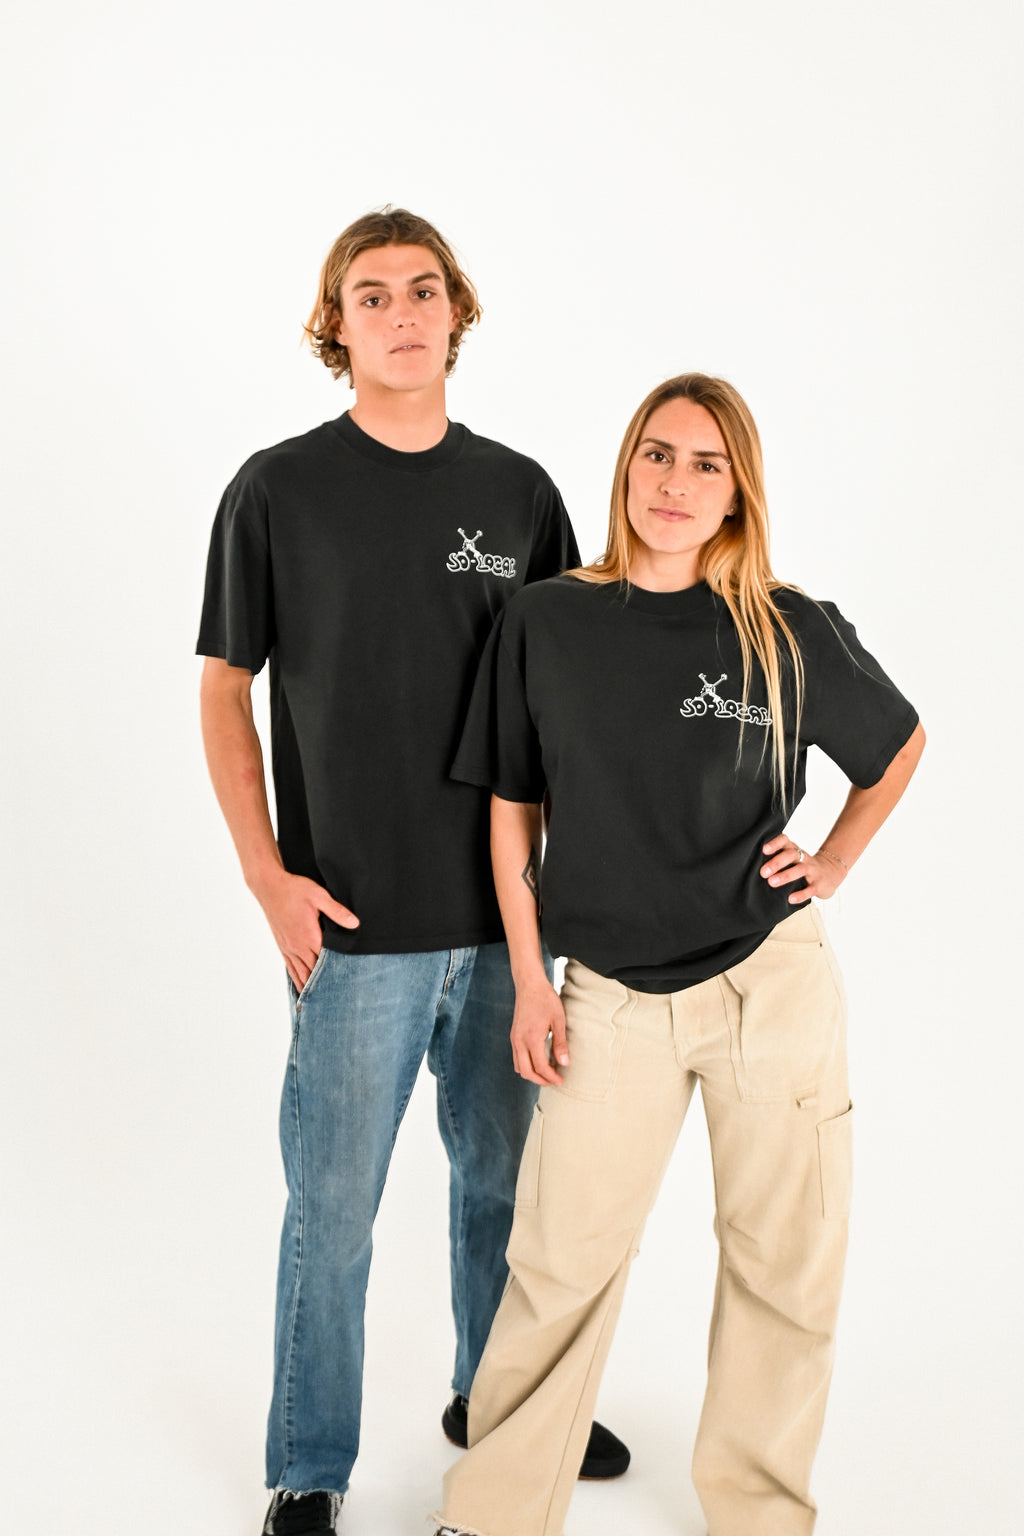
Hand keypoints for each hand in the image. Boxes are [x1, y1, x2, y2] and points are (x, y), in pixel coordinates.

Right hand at [252, 868, 358, 990]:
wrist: (269, 886)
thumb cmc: (294, 889)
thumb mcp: (319, 896)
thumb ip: (337, 911)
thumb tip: (355, 923)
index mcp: (310, 937)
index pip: (326, 962)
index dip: (336, 975)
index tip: (347, 987)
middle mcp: (298, 947)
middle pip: (314, 973)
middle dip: (325, 986)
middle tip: (337, 1002)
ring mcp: (289, 948)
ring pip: (301, 974)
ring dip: (311, 988)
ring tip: (320, 1004)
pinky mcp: (282, 946)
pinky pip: (290, 968)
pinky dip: (297, 980)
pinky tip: (302, 989)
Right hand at [510, 978, 569, 1086]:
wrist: (529, 985)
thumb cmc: (546, 999)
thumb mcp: (558, 1020)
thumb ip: (560, 1043)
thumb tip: (564, 1064)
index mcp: (531, 1038)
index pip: (540, 1067)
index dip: (551, 1077)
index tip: (561, 1081)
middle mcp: (519, 1041)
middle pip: (526, 1072)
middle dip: (541, 1080)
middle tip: (554, 1081)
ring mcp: (514, 1039)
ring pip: (519, 1067)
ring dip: (532, 1074)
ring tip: (548, 1072)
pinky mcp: (513, 1036)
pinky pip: (517, 1058)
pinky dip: (527, 1065)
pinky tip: (539, 1060)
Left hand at [760, 835, 845, 902]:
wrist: (831, 873)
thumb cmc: (803, 866)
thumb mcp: (793, 859)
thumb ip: (777, 859)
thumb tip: (751, 866)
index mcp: (795, 850)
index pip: (785, 841)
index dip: (775, 843)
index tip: (764, 850)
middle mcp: (803, 858)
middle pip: (791, 855)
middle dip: (776, 862)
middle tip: (763, 872)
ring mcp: (812, 871)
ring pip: (800, 870)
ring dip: (785, 876)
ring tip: (771, 882)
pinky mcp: (819, 885)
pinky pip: (811, 889)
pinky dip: (801, 894)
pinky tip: (790, 899)